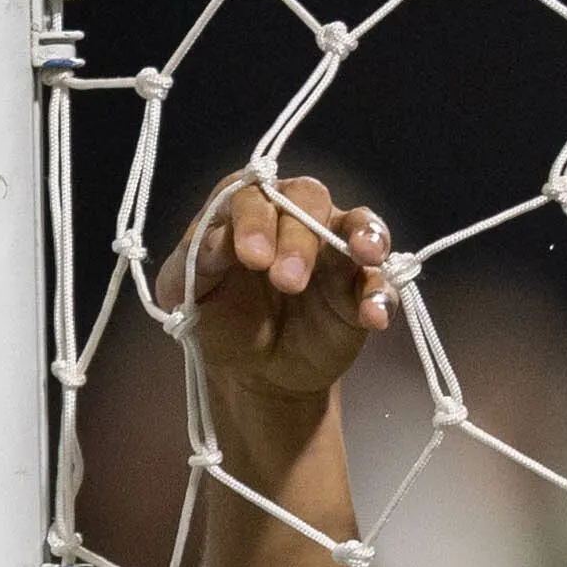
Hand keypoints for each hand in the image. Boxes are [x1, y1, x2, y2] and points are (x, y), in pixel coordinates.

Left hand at [156, 172, 390, 403]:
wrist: (248, 373)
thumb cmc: (216, 319)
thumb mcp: (186, 294)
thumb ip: (195, 262)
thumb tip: (218, 239)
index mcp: (248, 211)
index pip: (255, 194)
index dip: (255, 219)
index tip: (250, 257)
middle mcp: (295, 219)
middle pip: (310, 199)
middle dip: (300, 235)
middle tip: (286, 281)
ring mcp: (334, 250)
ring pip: (358, 224)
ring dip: (365, 235)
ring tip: (365, 254)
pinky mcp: (359, 288)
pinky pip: (381, 281)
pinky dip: (381, 294)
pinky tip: (372, 315)